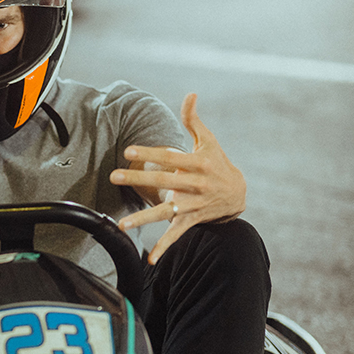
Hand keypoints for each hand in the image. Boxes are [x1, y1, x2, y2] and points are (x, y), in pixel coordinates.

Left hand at [109, 93, 245, 264]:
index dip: (150, 154)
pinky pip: (177, 235)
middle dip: (139, 180)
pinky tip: (150, 260)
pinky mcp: (192, 220)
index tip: (129, 151)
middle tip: (114, 176)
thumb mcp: (209, 141)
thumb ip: (194, 120)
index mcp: (198, 164)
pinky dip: (164, 247)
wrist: (239, 193)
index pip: (171, 157)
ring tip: (122, 224)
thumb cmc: (217, 162)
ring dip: (144, 218)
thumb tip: (190, 93)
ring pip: (167, 212)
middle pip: (165, 182)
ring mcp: (194, 205)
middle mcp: (196, 185)